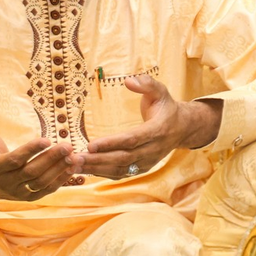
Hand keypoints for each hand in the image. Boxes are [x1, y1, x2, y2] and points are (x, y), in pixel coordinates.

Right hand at [0, 103, 77, 204]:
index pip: (14, 159)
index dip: (30, 150)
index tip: (47, 139)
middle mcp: (6, 182)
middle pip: (31, 171)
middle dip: (51, 159)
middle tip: (67, 146)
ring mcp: (18, 192)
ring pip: (41, 182)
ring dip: (59, 170)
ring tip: (74, 156)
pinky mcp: (29, 197)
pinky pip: (47, 190)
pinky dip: (61, 180)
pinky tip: (73, 167)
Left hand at [77, 76, 222, 178]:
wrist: (182, 129)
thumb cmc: (166, 108)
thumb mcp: (161, 92)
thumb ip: (147, 84)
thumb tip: (129, 81)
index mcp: (157, 130)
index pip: (132, 140)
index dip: (112, 143)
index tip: (90, 145)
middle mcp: (153, 150)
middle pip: (123, 159)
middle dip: (97, 160)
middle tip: (74, 159)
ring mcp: (147, 161)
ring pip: (120, 170)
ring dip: (96, 169)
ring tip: (73, 166)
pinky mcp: (141, 168)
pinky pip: (121, 174)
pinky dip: (102, 174)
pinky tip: (85, 170)